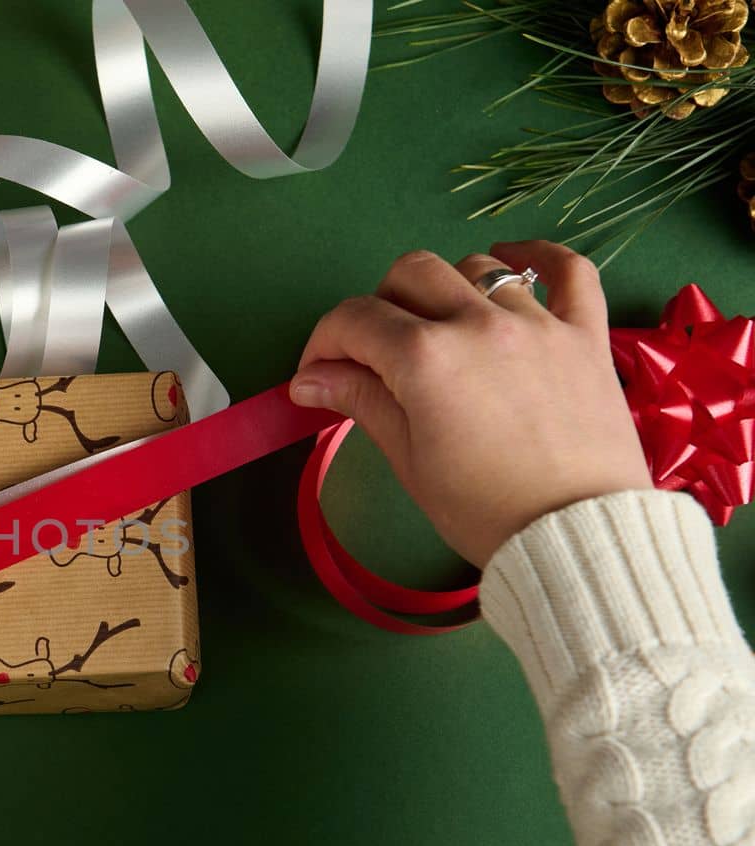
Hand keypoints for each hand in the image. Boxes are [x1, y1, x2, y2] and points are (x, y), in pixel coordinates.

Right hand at [288, 240, 651, 567]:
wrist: (576, 537)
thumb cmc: (482, 510)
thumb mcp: (408, 459)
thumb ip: (361, 400)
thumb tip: (308, 378)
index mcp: (425, 358)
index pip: (354, 319)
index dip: (324, 342)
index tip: (318, 373)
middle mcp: (478, 323)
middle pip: (410, 273)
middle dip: (379, 305)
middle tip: (377, 352)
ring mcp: (538, 323)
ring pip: (478, 267)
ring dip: (447, 290)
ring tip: (444, 330)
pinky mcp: (586, 334)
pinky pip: (568, 270)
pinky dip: (539, 258)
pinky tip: (516, 264)